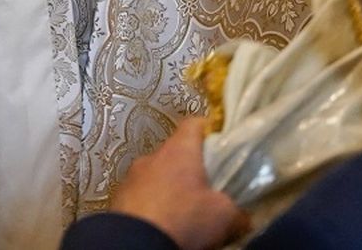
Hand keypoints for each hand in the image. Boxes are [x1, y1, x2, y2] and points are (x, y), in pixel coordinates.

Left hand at [106, 118, 247, 249]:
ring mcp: (131, 177)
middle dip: (191, 170)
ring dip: (171, 188)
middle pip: (176, 154)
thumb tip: (242, 217)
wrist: (135, 243)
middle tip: (208, 190)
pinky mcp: (119, 199)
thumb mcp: (224, 216)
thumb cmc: (183, 218)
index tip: (221, 144)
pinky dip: (154, 205)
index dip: (209, 131)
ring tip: (185, 211)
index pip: (194, 124)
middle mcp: (152, 157)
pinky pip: (142, 195)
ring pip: (157, 176)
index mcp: (179, 150)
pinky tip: (164, 222)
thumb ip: (237, 210)